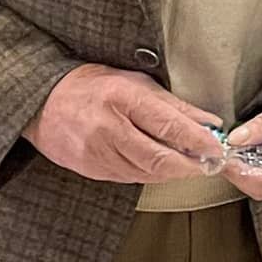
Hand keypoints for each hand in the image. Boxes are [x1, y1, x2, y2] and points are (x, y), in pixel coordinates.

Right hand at [22, 64, 223, 184]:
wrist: (43, 101)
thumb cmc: (95, 86)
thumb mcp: (136, 83)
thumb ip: (175, 105)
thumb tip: (210, 122)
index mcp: (122, 97)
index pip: (169, 125)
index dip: (198, 140)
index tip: (217, 148)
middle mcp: (108, 127)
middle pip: (159, 157)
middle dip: (190, 166)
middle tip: (210, 165)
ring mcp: (96, 151)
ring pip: (146, 172)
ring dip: (174, 172)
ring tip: (190, 165)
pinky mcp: (90, 168)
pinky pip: (129, 177)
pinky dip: (151, 174)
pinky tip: (161, 167)